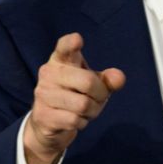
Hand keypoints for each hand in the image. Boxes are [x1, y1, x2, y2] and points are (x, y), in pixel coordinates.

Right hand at [24, 33, 125, 163]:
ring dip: (92, 112)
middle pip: (88, 82)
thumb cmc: (75, 95)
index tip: (77, 39)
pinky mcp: (42, 115)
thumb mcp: (94, 84)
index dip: (71, 43)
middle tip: (97, 99)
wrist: (48, 123)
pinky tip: (74, 120)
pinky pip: (74, 120)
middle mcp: (48, 73)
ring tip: (85, 111)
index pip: (64, 47)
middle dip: (100, 95)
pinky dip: (81, 123)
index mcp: (61, 59)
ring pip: (83, 105)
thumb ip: (108, 79)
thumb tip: (119, 78)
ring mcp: (43, 94)